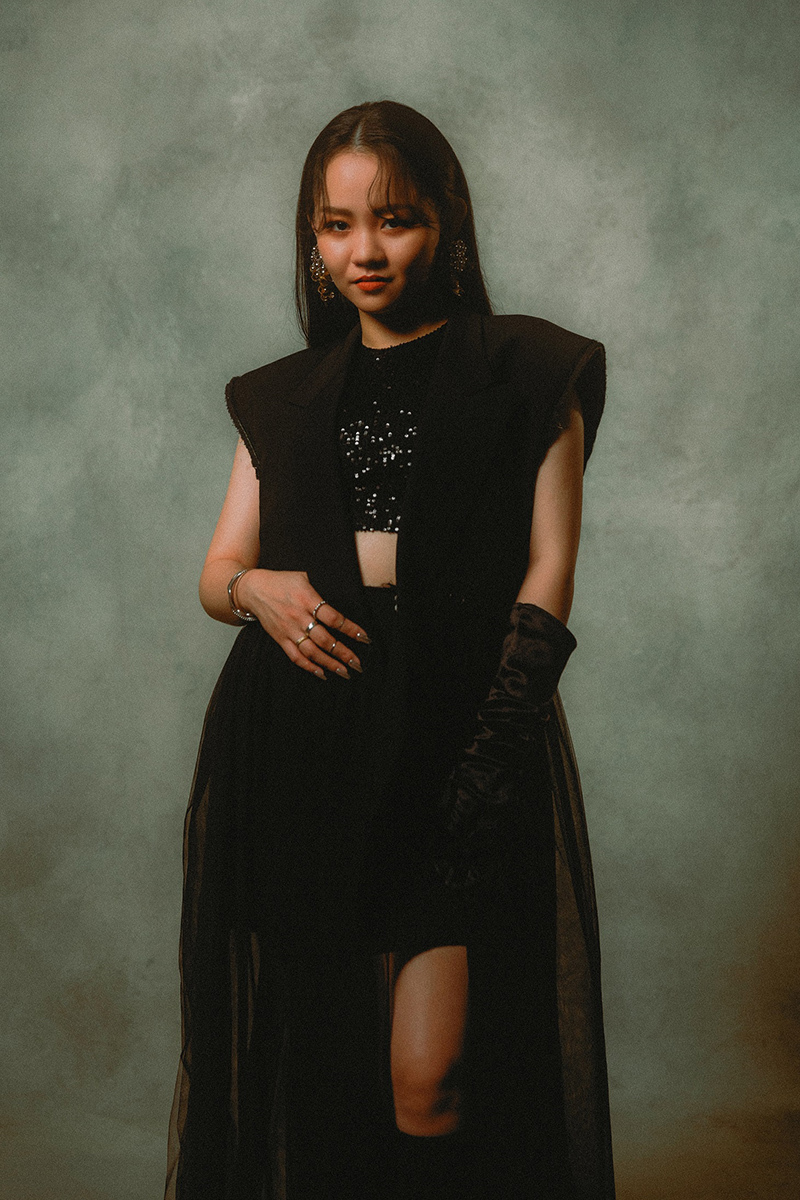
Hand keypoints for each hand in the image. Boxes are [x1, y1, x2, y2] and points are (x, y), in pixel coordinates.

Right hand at [236, 569, 369, 678]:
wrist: (253, 589)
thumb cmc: (282, 581)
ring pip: (312, 652)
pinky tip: (322, 673)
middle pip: (325, 640)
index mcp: (308, 599)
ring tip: (345, 672)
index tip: (364, 638)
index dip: (351, 629)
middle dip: (344, 653)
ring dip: (329, 664)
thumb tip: (343, 598)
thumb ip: (321, 590)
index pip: (334, 618)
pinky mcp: (280, 638)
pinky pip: (295, 656)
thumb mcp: (304, 576)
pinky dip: (309, 667)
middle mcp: (299, 617)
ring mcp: (288, 630)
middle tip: (358, 663)